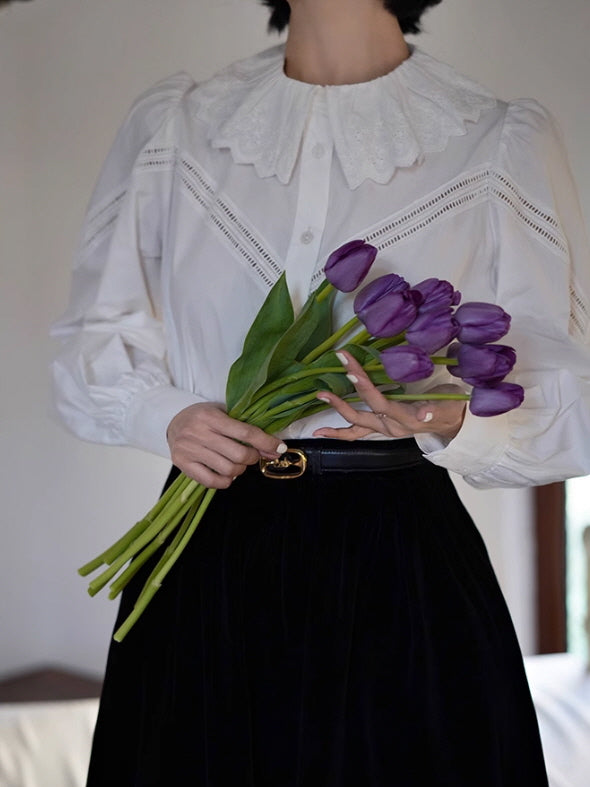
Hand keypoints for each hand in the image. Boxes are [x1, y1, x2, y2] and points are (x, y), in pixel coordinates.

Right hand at [167, 403, 286, 488]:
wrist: (173, 422)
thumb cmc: (203, 417)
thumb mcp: (222, 412)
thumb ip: (244, 427)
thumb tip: (273, 448)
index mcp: (210, 416)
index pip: (245, 432)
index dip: (266, 442)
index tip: (279, 448)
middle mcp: (198, 433)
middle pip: (239, 454)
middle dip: (253, 457)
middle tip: (252, 455)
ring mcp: (189, 450)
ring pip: (228, 470)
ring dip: (240, 469)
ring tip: (238, 463)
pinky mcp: (183, 464)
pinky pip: (212, 481)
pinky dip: (226, 481)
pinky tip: (227, 474)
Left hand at [312, 351, 465, 441]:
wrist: (453, 425)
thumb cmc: (450, 408)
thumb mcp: (448, 405)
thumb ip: (435, 409)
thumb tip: (424, 413)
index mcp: (406, 419)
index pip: (380, 402)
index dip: (364, 387)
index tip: (350, 370)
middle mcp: (391, 427)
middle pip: (362, 411)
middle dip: (341, 399)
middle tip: (325, 384)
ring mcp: (384, 429)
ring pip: (355, 424)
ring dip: (336, 411)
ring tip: (319, 398)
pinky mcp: (381, 429)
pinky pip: (357, 433)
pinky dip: (339, 432)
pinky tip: (321, 431)